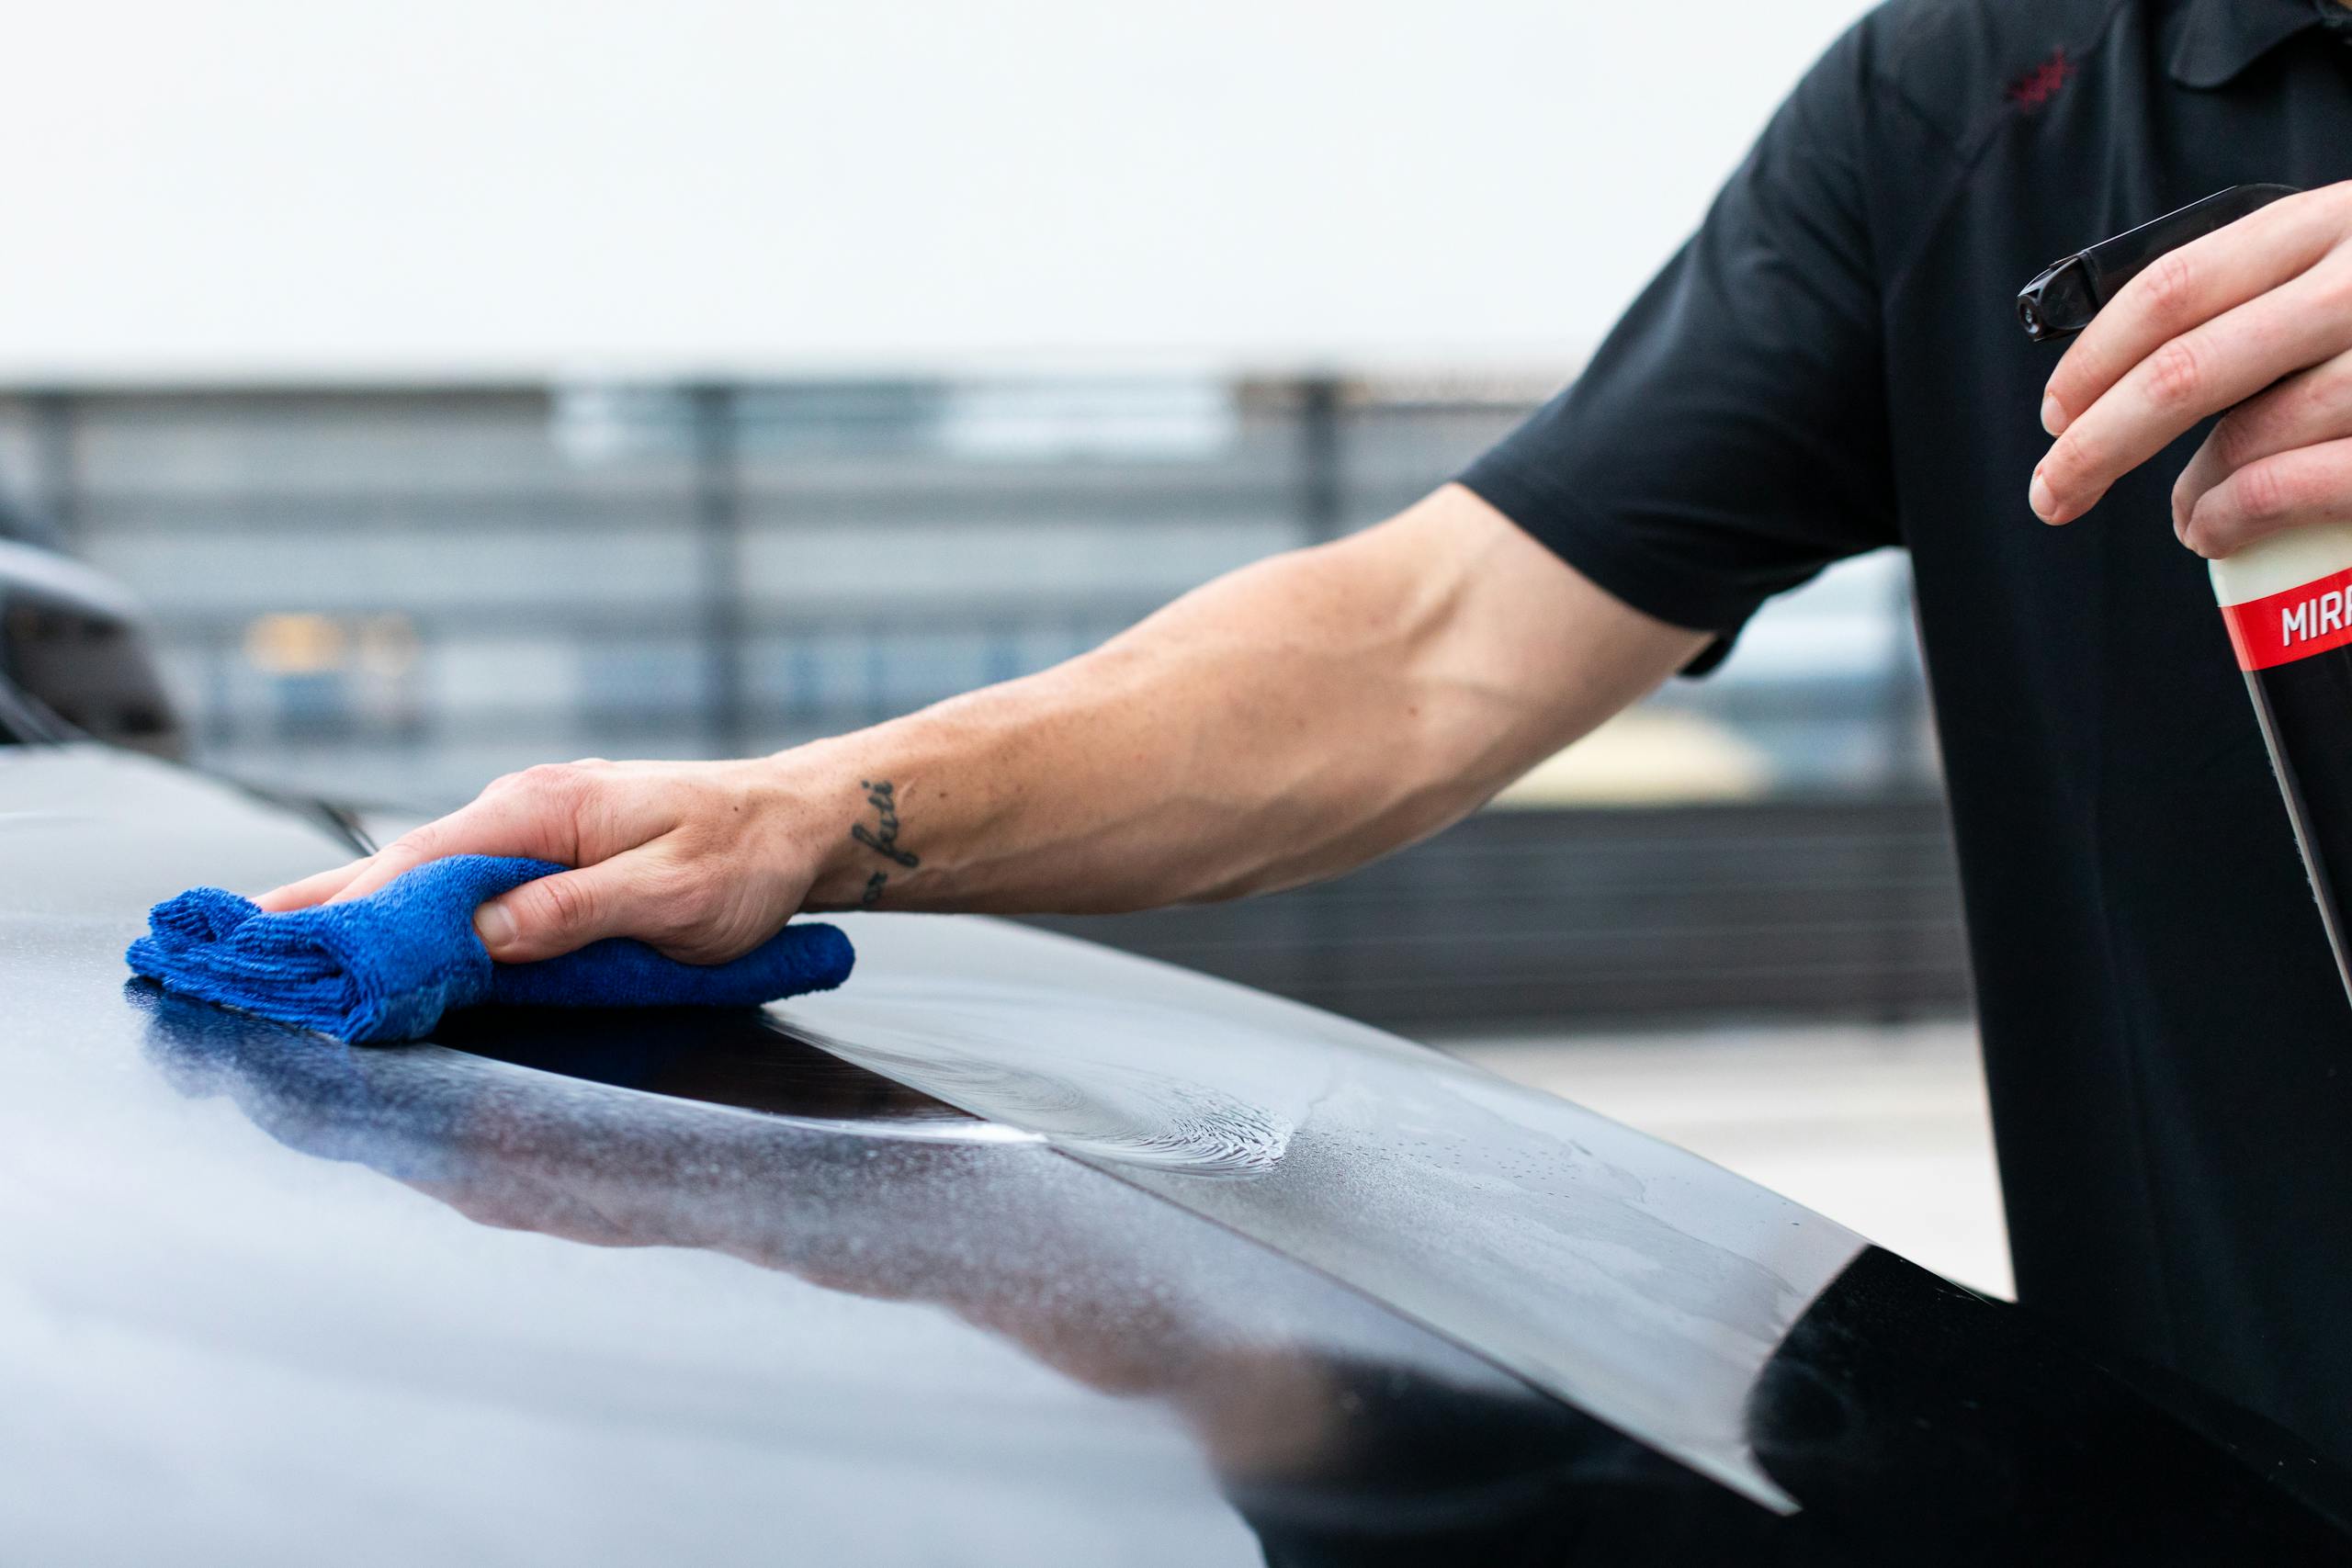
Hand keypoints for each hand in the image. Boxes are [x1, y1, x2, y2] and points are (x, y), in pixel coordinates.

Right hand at [256, 756, 848, 963]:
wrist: (798, 823)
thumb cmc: (746, 856)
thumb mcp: (674, 895)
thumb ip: (578, 913)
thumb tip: (485, 936)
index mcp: (544, 811)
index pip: (425, 865)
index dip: (353, 909)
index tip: (286, 945)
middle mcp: (523, 811)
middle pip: (401, 867)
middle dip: (322, 908)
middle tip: (236, 948)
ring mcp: (530, 832)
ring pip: (422, 878)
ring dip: (354, 912)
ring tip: (272, 948)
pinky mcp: (543, 857)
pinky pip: (459, 887)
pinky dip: (405, 912)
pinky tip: (367, 937)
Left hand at [2031, 182, 2351, 557]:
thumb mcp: (2346, 275)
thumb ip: (2266, 304)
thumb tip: (2126, 385)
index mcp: (2340, 222)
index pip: (2176, 285)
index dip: (2094, 358)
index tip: (2056, 412)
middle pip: (2186, 366)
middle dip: (2096, 443)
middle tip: (2053, 492)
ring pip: (2250, 433)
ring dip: (2187, 494)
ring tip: (2184, 518)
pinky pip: (2304, 483)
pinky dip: (2241, 515)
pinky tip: (2221, 527)